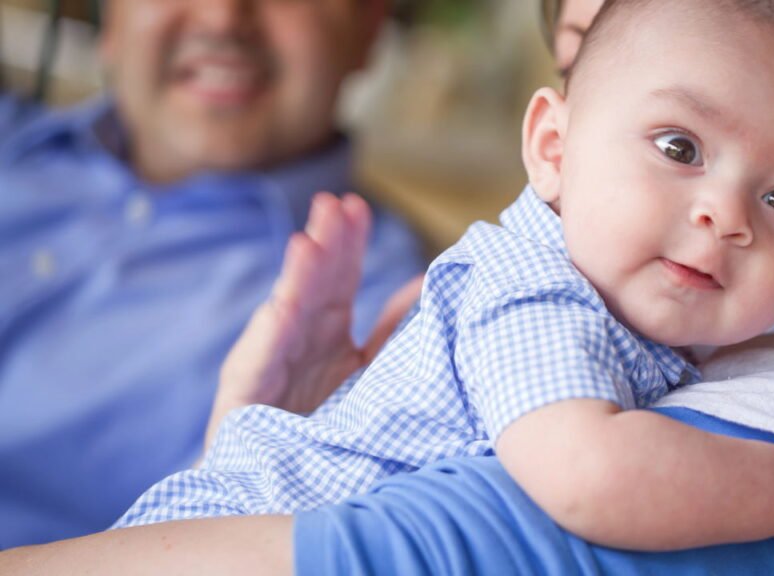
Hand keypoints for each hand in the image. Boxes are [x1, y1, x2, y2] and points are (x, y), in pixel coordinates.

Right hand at [207, 192, 422, 449]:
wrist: (276, 488)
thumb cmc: (322, 426)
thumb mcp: (369, 372)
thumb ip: (392, 331)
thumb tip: (427, 284)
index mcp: (327, 332)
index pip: (339, 276)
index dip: (348, 242)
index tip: (358, 206)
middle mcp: (298, 340)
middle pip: (312, 283)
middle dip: (323, 242)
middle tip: (334, 203)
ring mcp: (271, 363)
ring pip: (286, 311)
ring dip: (297, 277)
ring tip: (310, 240)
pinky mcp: (247, 395)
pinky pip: (261, 362)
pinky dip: (272, 333)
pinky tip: (282, 306)